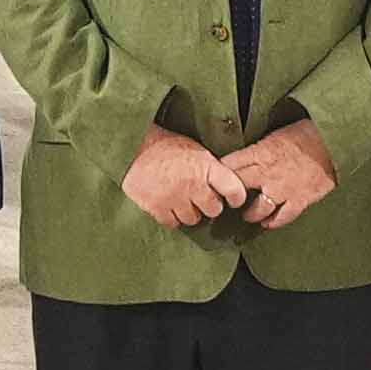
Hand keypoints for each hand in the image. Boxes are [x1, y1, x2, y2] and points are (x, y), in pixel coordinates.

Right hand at [122, 127, 252, 230]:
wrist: (133, 146)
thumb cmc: (165, 146)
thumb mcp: (195, 149)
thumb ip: (211, 168)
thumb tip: (227, 184)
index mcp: (206, 166)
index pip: (234, 190)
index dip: (237, 197)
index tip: (233, 199)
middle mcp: (193, 184)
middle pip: (214, 210)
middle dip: (209, 204)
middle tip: (200, 196)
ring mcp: (175, 198)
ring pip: (193, 219)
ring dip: (189, 212)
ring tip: (181, 199)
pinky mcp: (157, 208)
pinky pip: (173, 223)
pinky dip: (172, 217)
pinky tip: (169, 204)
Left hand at [227, 120, 341, 227]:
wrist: (333, 142)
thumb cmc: (306, 134)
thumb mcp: (275, 134)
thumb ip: (259, 149)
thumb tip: (246, 156)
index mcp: (260, 153)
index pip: (230, 165)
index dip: (220, 172)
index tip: (215, 178)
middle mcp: (267, 174)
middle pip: (238, 188)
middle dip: (230, 195)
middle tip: (226, 199)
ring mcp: (283, 190)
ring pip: (258, 209)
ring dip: (250, 213)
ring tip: (247, 215)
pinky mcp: (299, 200)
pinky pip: (282, 217)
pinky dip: (273, 222)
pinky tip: (267, 223)